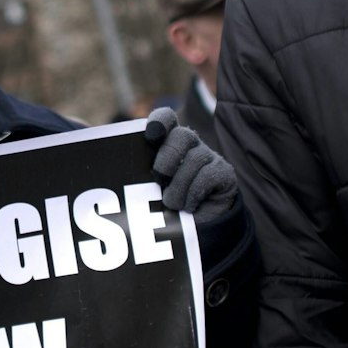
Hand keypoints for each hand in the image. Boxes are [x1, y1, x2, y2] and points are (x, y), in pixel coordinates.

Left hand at [145, 107, 238, 223]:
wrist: (195, 228)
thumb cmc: (165, 205)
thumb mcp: (147, 188)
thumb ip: (139, 173)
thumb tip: (123, 168)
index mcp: (167, 143)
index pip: (166, 119)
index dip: (160, 122)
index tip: (151, 136)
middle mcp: (190, 145)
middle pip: (182, 135)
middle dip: (168, 159)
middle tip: (160, 180)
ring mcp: (209, 157)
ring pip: (195, 158)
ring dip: (180, 186)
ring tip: (172, 204)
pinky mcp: (224, 172)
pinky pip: (208, 175)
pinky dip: (194, 193)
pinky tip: (189, 206)